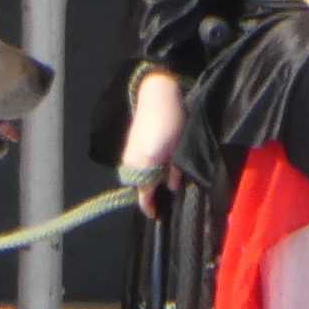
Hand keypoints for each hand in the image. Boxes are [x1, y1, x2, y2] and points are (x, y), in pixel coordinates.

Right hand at [120, 70, 187, 216]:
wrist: (159, 93)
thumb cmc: (172, 122)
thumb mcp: (179, 150)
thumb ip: (175, 172)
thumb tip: (172, 187)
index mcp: (144, 166)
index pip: (144, 197)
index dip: (151, 208)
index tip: (158, 215)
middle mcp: (132, 162)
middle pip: (138, 187)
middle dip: (149, 194)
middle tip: (164, 198)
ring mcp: (129, 152)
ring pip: (136, 176)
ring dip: (146, 181)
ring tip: (162, 181)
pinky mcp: (130, 143)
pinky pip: (135, 165)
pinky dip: (144, 170)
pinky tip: (157, 165)